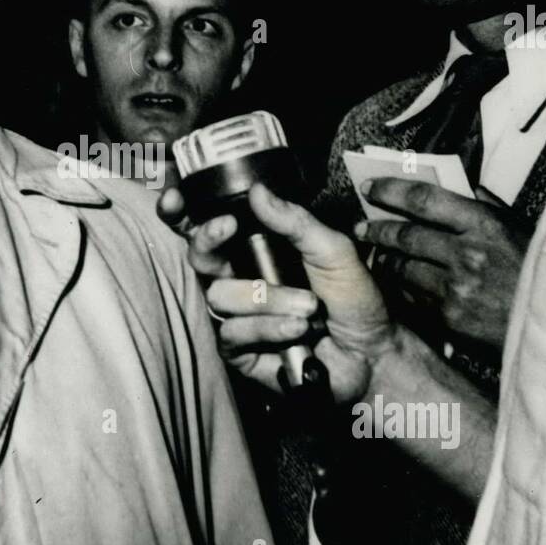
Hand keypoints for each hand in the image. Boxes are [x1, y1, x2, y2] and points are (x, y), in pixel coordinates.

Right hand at [158, 182, 396, 401]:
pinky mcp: (239, 351)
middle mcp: (239, 278)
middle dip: (207, 238)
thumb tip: (256, 191)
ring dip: (266, 298)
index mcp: (255, 248)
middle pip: (198, 255)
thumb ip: (294, 221)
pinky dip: (268, 327)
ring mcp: (236, 315)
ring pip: (219, 295)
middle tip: (228, 228)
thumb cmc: (353, 298)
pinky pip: (233, 333)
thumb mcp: (333, 250)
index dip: (181, 211)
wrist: (371, 353)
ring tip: (309, 307)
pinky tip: (297, 329)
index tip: (174, 198)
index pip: (208, 225)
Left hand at [355, 178, 531, 349]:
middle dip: (376, 229)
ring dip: (385, 260)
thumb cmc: (539, 274)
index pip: (424, 199)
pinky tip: (398, 283)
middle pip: (405, 235)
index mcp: (485, 225)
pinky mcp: (450, 318)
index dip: (390, 190)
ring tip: (377, 254)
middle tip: (361, 227)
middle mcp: (467, 254)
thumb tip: (458, 187)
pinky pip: (413, 298)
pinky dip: (402, 289)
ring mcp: (456, 289)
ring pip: (403, 269)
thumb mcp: (520, 230)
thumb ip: (486, 207)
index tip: (370, 188)